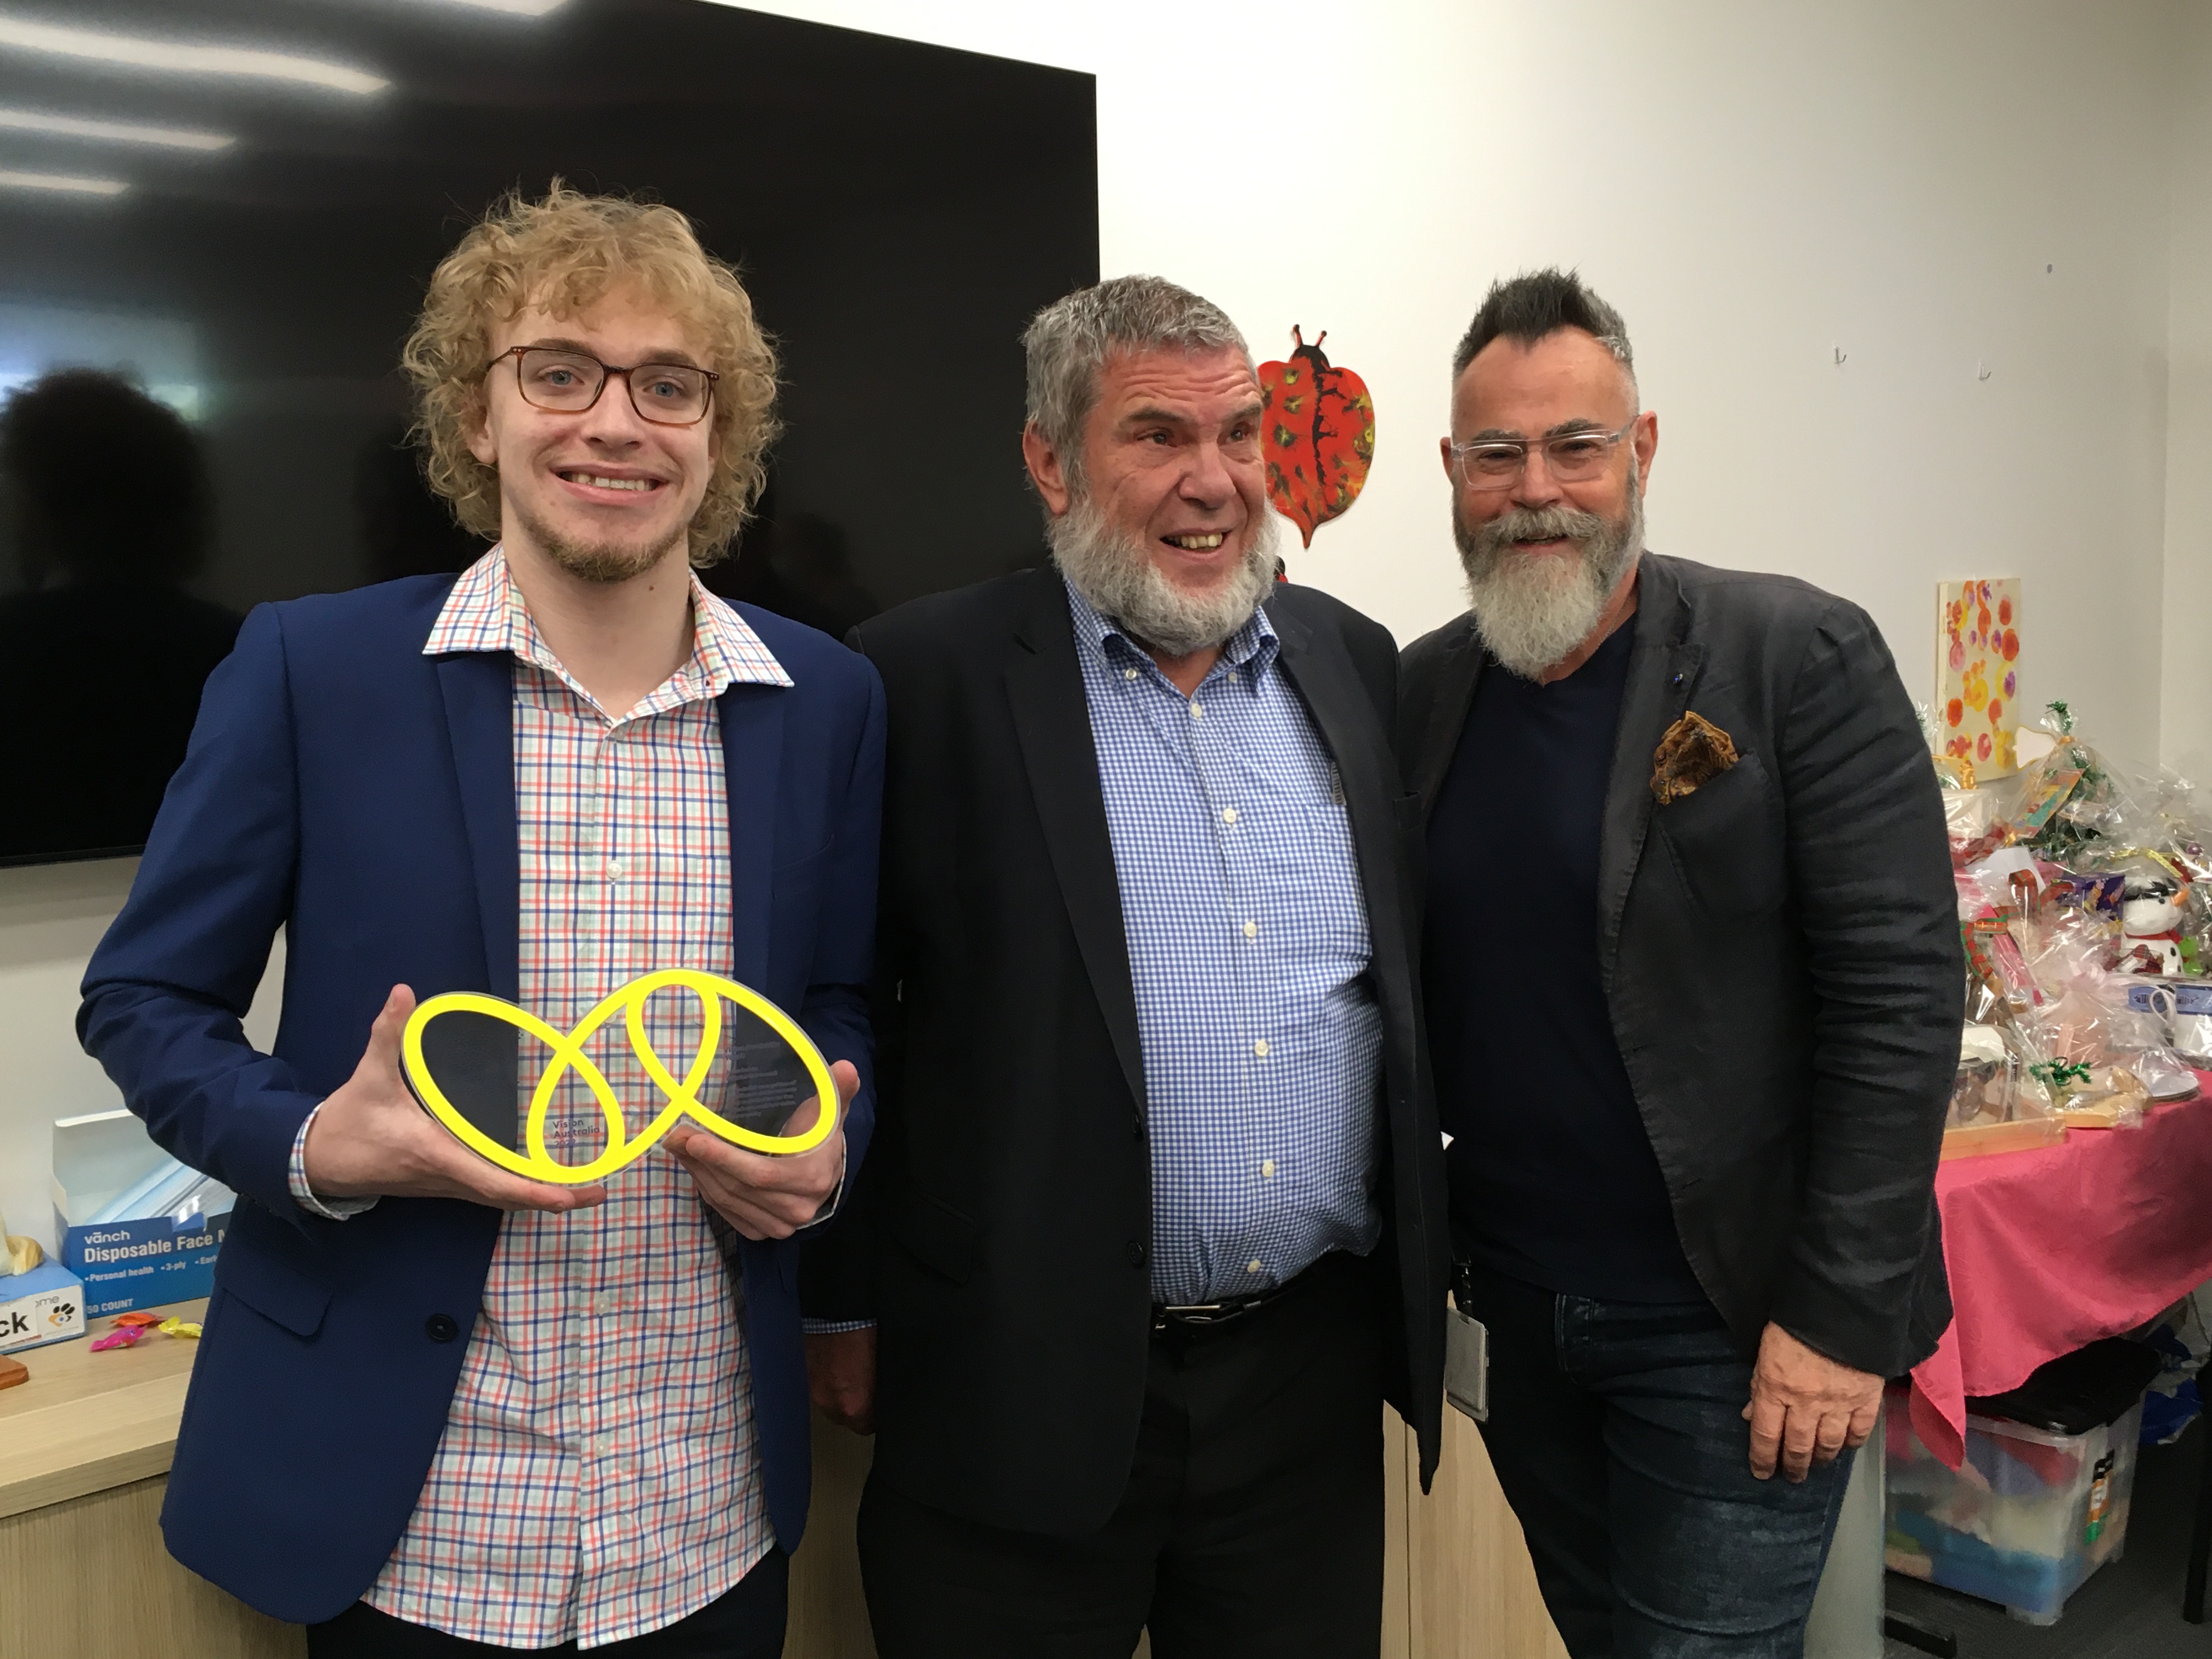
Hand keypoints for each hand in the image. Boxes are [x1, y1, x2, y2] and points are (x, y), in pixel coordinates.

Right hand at [303, 985, 605, 1212]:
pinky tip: (542, 1183)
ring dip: (540, 1196)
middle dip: (554, 1197)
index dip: (533, 1191)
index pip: (494, 1181)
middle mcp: (447, 1177)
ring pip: (500, 1198)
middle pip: (508, 1197)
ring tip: (582, 1191)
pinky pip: (488, 1191)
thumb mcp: (368, 1076)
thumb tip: (402, 993)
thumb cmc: (347, 1122)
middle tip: (597, 1193)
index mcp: (437, 1154)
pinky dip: (518, 1191)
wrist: (314, 1161)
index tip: (568, 1195)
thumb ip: (388, 1034)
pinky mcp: (443, 1182)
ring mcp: (445, 1185)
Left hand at [664, 1060, 856, 1240]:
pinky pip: (727, 1212)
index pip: (761, 1173)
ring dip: (698, 1173)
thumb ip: (837, 1089)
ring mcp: (779, 1225)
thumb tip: (846, 1067)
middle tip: (676, 1135)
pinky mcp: (763, 1231)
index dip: (726, 1159)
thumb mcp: (830, 1110)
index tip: (694, 1139)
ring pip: (727, 1200)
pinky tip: (695, 1167)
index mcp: (811, 1178)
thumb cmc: (821, 1136)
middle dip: (701, 1161)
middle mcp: (796, 1208)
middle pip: (737, 1187)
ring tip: (678, 1146)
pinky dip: (706, 1189)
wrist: (826, 1172)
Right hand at [806, 1326, 876, 1434]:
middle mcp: (830, 1404)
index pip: (866, 1427)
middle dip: (856, 1408)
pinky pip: (820, 1387)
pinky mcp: (806, 1374)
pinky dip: (829, 1382)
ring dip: (840, 1396)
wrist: (836, 1312)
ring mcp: (815, 1389)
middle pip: (846, 1419)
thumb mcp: (882, 1366)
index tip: (878, 1407)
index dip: (874, 1416)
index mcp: (854, 1405)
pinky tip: (838, 1366)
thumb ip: (879, 1389)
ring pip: (831, 1404)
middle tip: (867, 1390)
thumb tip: (881, 1395)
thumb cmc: (864, 1335)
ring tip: (852, 1376)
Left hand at [1743, 1321, 1882, 1481]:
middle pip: (1797, 1446)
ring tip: (1816, 1465)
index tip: (1761, 1473)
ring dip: (1821, 1459)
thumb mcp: (1765, 1351)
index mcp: (1774, 1388)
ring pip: (1828, 1445)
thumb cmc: (1793, 1325)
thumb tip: (1751, 1416)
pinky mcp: (1866, 1399)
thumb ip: (1759, 1385)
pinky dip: (1851, 1443)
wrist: (1840, 1306)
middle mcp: (1805, 1403)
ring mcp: (1838, 1404)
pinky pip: (1859, 1432)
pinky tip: (1845, 1447)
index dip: (1762, 1458)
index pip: (1765, 1435)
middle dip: (1793, 1466)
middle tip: (1791, 1477)